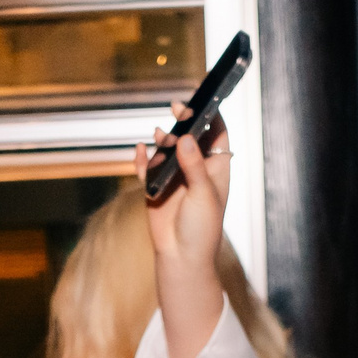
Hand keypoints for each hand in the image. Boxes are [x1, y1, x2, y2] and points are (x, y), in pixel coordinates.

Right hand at [136, 102, 230, 270]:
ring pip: (168, 149)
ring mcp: (175, 178)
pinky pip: (147, 167)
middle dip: (185, 121)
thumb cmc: (202, 229)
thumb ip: (194, 166)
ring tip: (161, 136)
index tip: (205, 101)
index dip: (212, 117)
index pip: (218, 136)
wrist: (181, 257)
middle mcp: (196, 170)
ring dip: (164, 139)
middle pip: (191, 137)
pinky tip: (140, 149)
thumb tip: (187, 138)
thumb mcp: (203, 195)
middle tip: (177, 108)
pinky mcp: (156, 187)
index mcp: (216, 170)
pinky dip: (142, 157)